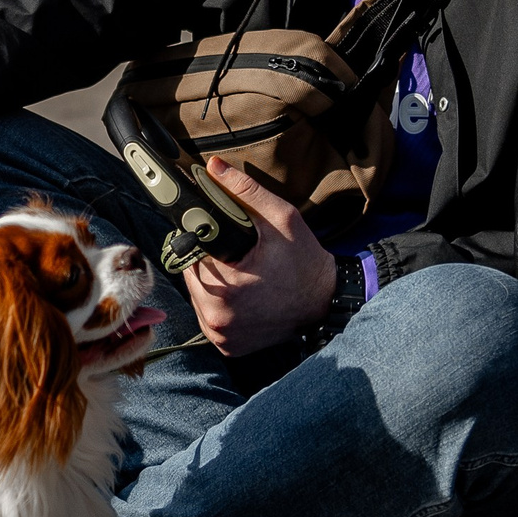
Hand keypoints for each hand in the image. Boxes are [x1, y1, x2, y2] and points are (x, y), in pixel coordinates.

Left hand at [184, 158, 336, 357]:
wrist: (327, 303)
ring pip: (198, 298)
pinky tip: (243, 296)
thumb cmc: (305, 262)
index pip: (191, 253)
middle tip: (238, 258)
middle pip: (191, 277)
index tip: (222, 240)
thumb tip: (214, 168)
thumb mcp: (281, 219)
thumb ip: (245, 191)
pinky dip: (221, 306)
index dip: (204, 241)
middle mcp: (218, 320)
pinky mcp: (228, 348)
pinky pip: (210, 318)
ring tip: (242, 275)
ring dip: (211, 284)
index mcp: (226, 289)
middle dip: (209, 262)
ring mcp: (222, 338)